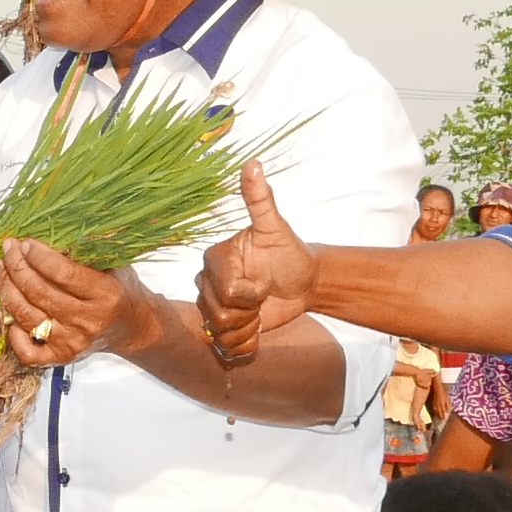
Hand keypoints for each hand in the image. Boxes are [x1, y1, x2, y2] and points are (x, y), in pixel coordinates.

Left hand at [0, 237, 152, 369]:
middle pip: (40, 293)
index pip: (64, 274)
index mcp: (105, 295)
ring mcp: (73, 342)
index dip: (39, 257)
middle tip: (8, 249)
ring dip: (6, 290)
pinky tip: (9, 315)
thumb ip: (85, 252)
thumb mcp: (112, 264)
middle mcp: (88, 322)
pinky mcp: (62, 357)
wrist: (133, 327)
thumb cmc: (119, 290)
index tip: (25, 242)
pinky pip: (29, 352)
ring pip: (27, 317)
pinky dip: (14, 336)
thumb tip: (46, 232)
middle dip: (17, 267)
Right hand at [194, 161, 316, 365]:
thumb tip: (253, 163)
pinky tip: (259, 329)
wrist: (304, 282)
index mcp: (215, 259)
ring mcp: (214, 306)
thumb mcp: (277, 228)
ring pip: (221, 333)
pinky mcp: (224, 328)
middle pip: (217, 314)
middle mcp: (207, 282)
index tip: (264, 282)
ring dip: (248, 328)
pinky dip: (246, 345)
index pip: (224, 290)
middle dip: (248, 311)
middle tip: (264, 296)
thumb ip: (260, 200)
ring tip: (261, 311)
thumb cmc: (290, 253)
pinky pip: (226, 348)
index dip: (249, 293)